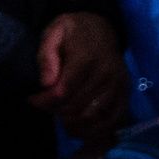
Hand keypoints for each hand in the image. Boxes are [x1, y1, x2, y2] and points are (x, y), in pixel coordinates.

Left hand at [30, 11, 128, 148]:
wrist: (102, 28)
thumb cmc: (74, 32)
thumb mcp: (54, 32)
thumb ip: (46, 55)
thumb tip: (46, 83)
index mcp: (87, 59)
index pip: (63, 92)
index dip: (44, 102)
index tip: (33, 99)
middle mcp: (106, 75)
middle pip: (77, 108)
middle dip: (56, 112)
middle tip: (47, 106)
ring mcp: (118, 87)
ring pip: (94, 119)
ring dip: (74, 125)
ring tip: (61, 117)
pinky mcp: (125, 95)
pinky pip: (112, 122)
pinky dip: (95, 131)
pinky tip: (80, 126)